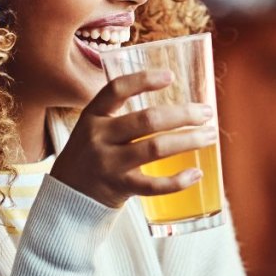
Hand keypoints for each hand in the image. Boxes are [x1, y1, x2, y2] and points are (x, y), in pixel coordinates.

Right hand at [49, 69, 217, 208]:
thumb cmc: (90, 156)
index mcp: (92, 116)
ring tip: (210, 135)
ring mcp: (108, 164)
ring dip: (188, 140)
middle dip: (183, 114)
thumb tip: (173, 104)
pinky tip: (196, 173)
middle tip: (206, 112)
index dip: (143, 80)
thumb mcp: (94, 129)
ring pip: (155, 148)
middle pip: (147, 120)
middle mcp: (99, 138)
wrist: (65, 199)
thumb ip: (121, 115)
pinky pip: (153, 185)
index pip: (116, 90)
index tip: (171, 76)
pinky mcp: (119, 188)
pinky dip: (178, 180)